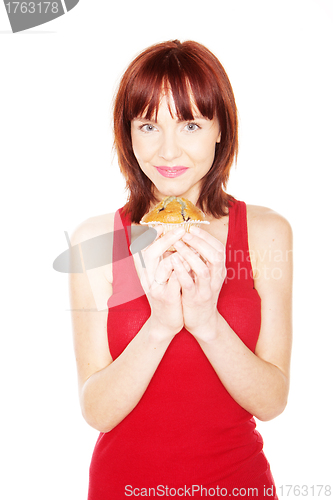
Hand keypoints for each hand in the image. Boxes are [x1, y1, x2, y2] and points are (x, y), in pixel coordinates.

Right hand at [134, 226, 186, 338]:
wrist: (165, 321)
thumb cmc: (165, 293)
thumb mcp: (158, 275)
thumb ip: (160, 258)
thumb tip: (167, 236)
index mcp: (142, 270)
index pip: (140, 247)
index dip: (150, 234)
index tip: (163, 225)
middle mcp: (146, 278)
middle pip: (150, 252)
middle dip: (167, 239)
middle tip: (181, 229)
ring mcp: (156, 288)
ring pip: (164, 265)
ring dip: (179, 252)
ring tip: (190, 245)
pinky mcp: (167, 298)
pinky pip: (176, 279)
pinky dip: (185, 269)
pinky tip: (194, 262)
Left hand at [171, 226, 225, 340]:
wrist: (202, 322)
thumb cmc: (200, 294)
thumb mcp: (205, 276)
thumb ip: (202, 260)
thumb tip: (192, 240)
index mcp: (218, 271)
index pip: (219, 249)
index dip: (206, 237)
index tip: (192, 228)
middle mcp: (216, 279)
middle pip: (215, 256)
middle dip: (200, 242)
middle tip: (185, 233)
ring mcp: (206, 290)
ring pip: (203, 269)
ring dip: (190, 254)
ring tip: (178, 244)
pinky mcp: (195, 300)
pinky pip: (189, 284)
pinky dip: (181, 271)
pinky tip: (173, 261)